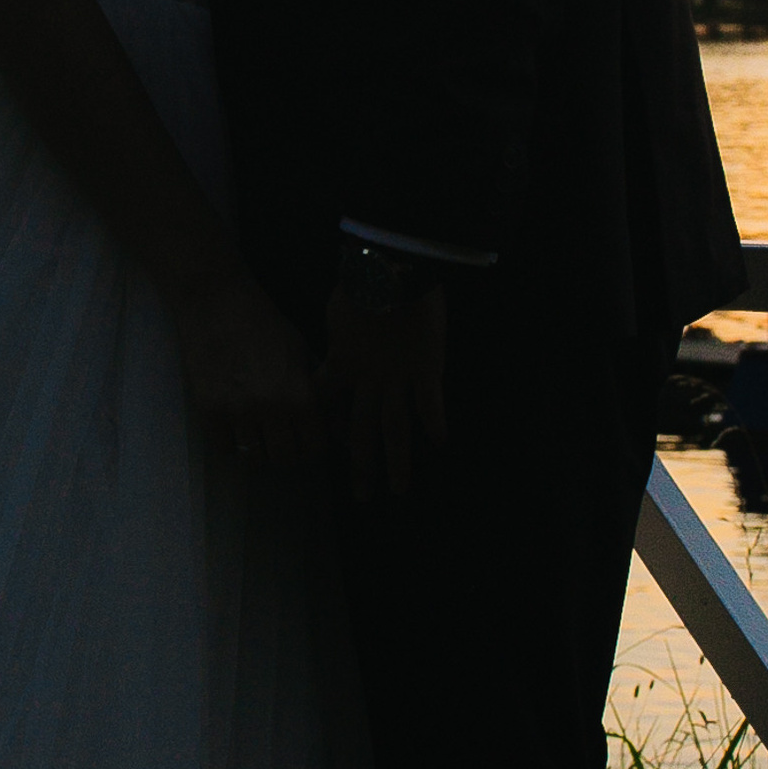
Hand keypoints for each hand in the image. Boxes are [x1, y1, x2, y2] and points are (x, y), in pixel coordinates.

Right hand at [172, 266, 321, 464]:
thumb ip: (316, 393)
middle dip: (286, 451)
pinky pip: (224, 448)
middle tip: (280, 438)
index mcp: (300, 393)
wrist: (217, 303)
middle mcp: (271, 408)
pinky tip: (235, 426)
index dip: (311, 446)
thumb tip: (337, 429)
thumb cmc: (264, 324)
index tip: (304, 440)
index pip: (314, 447)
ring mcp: (238, 412)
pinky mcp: (209, 410)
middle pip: (284, 457)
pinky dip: (231, 442)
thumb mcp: (301, 354)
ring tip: (257, 429)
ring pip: (254, 457)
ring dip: (258, 447)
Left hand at [324, 278, 446, 505]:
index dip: (328, 426)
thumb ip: (336, 336)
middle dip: (361, 468)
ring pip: (395, 430)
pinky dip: (436, 423)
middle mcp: (367, 381)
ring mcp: (398, 378)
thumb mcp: (334, 312)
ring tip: (399, 490)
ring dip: (398, 463)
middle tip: (362, 497)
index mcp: (340, 365)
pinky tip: (440, 443)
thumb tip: (336, 344)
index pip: (326, 405)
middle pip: (360, 432)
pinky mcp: (426, 368)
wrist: (388, 271)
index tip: (332, 444)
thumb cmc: (358, 283)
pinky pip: (431, 403)